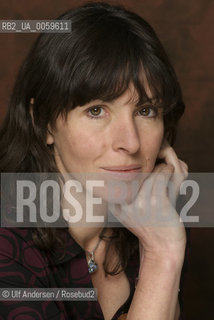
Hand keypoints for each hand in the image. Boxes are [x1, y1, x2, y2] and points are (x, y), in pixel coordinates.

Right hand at [111, 139, 187, 261]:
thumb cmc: (151, 224)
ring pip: (150, 172)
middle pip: (135, 171)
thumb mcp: (134, 207)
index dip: (131, 165)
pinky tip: (170, 172)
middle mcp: (124, 202)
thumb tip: (132, 165)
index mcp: (115, 203)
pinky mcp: (156, 203)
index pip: (117, 175)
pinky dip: (168, 170)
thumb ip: (131, 187)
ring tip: (166, 169)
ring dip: (161, 167)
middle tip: (159, 162)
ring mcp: (140, 203)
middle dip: (149, 163)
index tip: (144, 162)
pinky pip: (162, 175)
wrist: (162, 248)